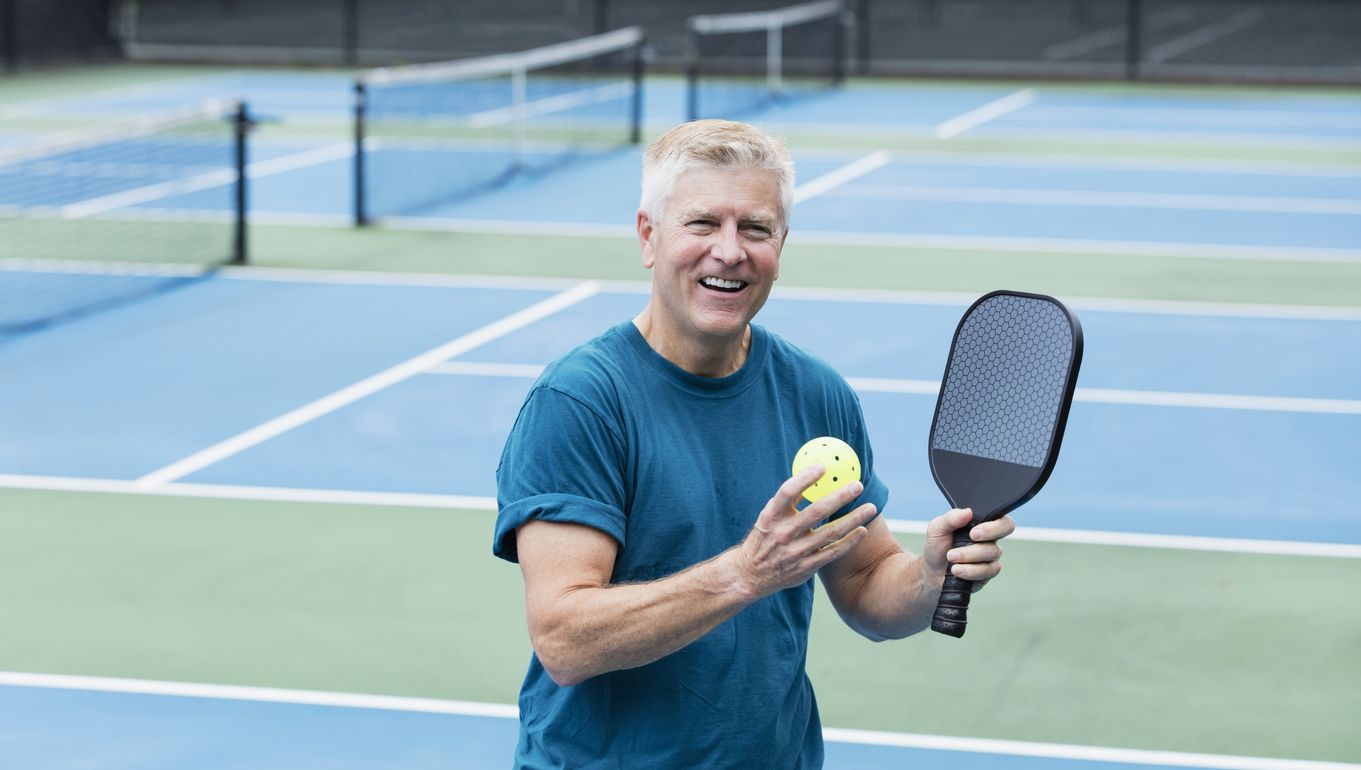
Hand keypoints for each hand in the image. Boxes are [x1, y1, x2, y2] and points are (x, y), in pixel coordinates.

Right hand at [734, 464, 877, 597]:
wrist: (751, 574)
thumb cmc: (765, 538)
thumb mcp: (768, 517)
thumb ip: (788, 501)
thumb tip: (813, 474)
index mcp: (771, 516)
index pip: (788, 492)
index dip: (805, 478)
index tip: (824, 467)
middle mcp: (783, 533)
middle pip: (817, 511)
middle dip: (840, 496)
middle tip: (858, 485)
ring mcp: (796, 551)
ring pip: (831, 532)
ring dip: (853, 519)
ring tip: (871, 507)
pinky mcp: (806, 567)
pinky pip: (833, 552)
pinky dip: (850, 541)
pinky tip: (862, 530)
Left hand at [923, 508, 1014, 592]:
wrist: (932, 571)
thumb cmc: (938, 546)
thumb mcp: (937, 528)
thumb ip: (950, 518)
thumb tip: (967, 512)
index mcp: (981, 523)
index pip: (1001, 519)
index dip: (993, 525)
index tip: (974, 532)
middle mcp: (990, 538)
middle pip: (1004, 532)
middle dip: (988, 534)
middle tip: (970, 538)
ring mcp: (991, 556)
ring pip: (992, 553)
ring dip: (969, 556)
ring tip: (951, 557)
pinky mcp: (988, 573)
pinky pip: (987, 571)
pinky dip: (969, 571)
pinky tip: (957, 570)